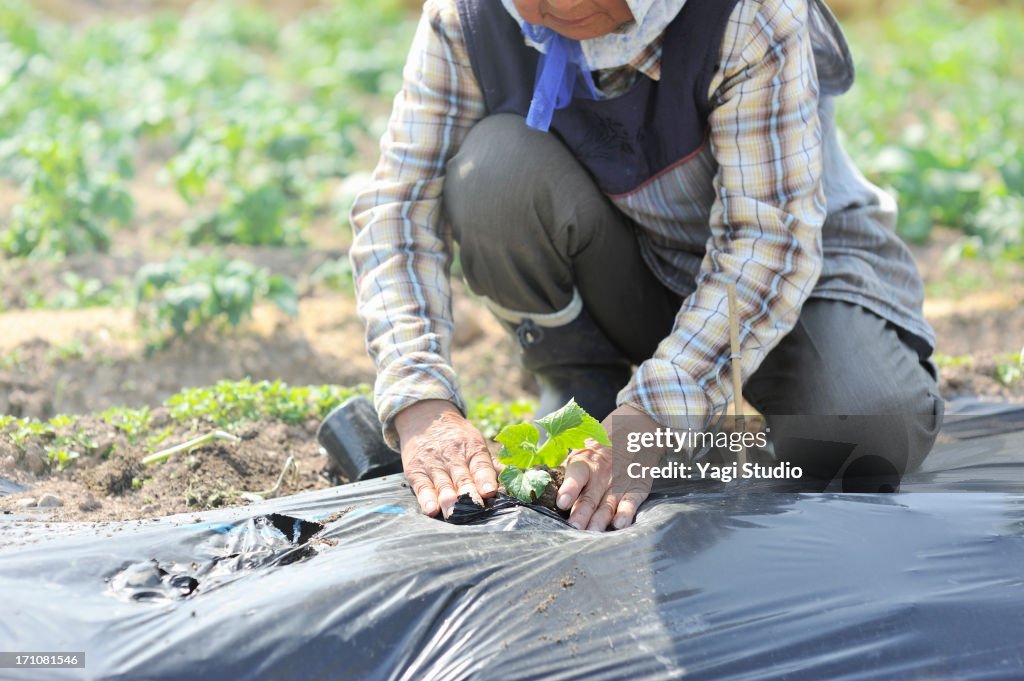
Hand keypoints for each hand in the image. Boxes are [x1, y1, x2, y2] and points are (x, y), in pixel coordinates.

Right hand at [394, 400, 498, 517]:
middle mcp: (453, 457)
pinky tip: (431, 509)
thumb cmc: (458, 438)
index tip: (489, 492)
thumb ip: (492, 465)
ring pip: (443, 485)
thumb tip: (517, 479)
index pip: (480, 465)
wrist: (424, 418)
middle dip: (469, 495)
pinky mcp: (415, 471)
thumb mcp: (476, 443)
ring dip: (449, 500)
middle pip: (462, 478)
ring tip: (454, 514)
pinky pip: (422, 487)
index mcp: (472, 449)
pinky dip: (426, 499)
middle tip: (475, 509)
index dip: (485, 479)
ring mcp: (434, 464)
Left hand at [556, 404, 662, 530]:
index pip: (576, 475)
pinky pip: (631, 502)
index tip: (562, 502)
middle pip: (590, 497)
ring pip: (607, 504)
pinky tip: (619, 524)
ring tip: (593, 532)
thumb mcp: (579, 455)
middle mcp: (601, 474)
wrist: (632, 434)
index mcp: (583, 463)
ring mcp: (619, 483)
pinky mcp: (636, 489)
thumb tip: (536, 486)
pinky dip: (625, 513)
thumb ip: (563, 473)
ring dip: (600, 519)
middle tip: (574, 528)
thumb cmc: (595, 452)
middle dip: (581, 513)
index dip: (569, 488)